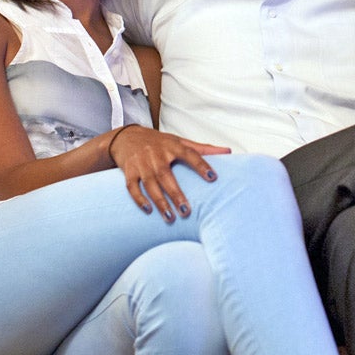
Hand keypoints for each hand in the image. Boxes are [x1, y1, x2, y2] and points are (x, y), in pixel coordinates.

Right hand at [107, 125, 230, 221]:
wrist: (127, 137)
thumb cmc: (159, 142)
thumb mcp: (180, 141)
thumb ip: (203, 148)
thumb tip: (228, 151)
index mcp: (172, 146)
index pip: (190, 154)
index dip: (202, 165)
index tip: (213, 178)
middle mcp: (156, 154)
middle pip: (166, 175)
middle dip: (176, 194)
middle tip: (187, 211)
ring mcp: (141, 163)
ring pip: (150, 184)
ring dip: (160, 202)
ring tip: (171, 218)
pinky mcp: (129, 171)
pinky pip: (132, 187)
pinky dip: (139, 199)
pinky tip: (149, 210)